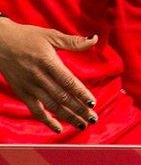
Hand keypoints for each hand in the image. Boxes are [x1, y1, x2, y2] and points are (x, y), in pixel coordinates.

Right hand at [0, 18, 98, 132]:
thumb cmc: (27, 37)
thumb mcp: (50, 36)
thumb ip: (73, 42)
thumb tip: (94, 39)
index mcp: (48, 62)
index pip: (68, 82)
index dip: (81, 93)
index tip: (93, 103)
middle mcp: (39, 77)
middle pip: (62, 97)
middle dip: (79, 109)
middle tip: (93, 119)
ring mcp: (29, 87)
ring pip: (51, 106)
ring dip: (67, 117)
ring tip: (82, 125)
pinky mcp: (22, 93)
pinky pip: (35, 110)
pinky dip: (47, 120)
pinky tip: (59, 128)